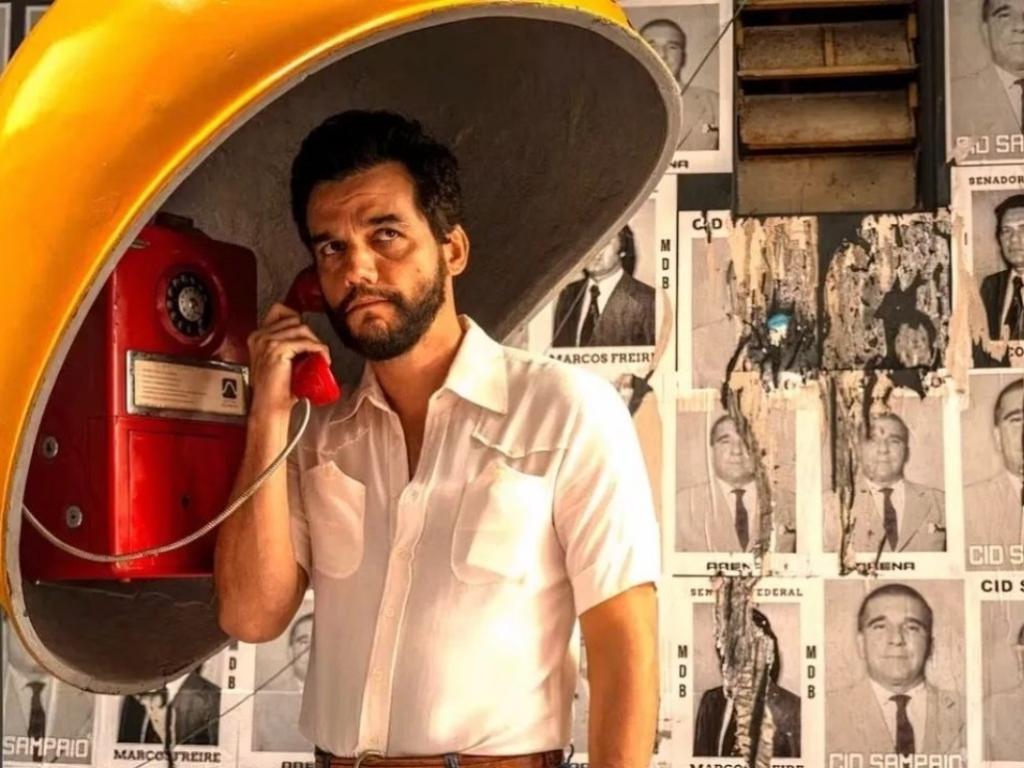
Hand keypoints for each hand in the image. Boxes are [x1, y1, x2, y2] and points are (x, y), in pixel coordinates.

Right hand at [247, 303, 331, 420]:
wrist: (269, 407)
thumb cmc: (276, 389)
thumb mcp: (278, 361)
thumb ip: (285, 346)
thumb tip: (307, 339)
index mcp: (257, 337)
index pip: (279, 310)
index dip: (297, 319)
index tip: (307, 334)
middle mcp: (260, 336)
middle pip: (294, 319)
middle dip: (309, 334)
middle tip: (316, 350)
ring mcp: (267, 342)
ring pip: (302, 329)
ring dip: (316, 342)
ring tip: (321, 356)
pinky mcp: (277, 350)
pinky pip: (305, 342)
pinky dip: (319, 349)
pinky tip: (323, 359)